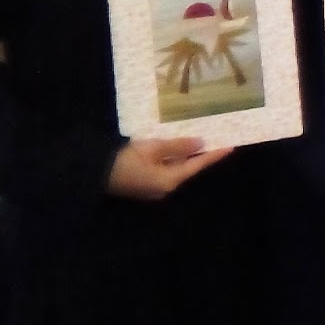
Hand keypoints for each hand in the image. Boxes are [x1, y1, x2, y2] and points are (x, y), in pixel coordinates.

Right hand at [106, 137, 230, 199]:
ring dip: (187, 155)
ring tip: (202, 139)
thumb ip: (177, 146)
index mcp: (170, 180)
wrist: (92, 174)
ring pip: (177, 168)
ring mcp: (154, 187)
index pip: (198, 166)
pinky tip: (177, 146)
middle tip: (217, 138)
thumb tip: (200, 143)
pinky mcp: (144, 183)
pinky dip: (173, 158)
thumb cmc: (124, 160)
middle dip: (202, 154)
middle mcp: (166, 187)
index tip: (232, 146)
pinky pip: (165, 169)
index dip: (214, 155)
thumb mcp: (151, 149)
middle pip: (188, 168)